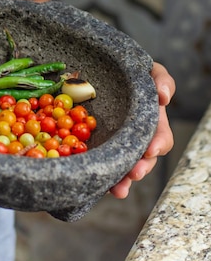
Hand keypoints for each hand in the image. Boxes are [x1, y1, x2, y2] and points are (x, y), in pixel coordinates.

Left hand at [109, 62, 174, 198]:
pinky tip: (100, 186)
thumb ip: (161, 80)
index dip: (157, 144)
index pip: (160, 137)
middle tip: (133, 173)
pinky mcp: (97, 147)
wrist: (100, 72)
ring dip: (123, 180)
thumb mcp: (149, 71)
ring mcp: (116, 144)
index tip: (150, 151)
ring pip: (123, 167)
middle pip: (143, 160)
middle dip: (140, 168)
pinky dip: (102, 178)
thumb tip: (164, 97)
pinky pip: (101, 165)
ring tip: (118, 189)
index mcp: (151, 122)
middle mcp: (136, 137)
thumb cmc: (130, 73)